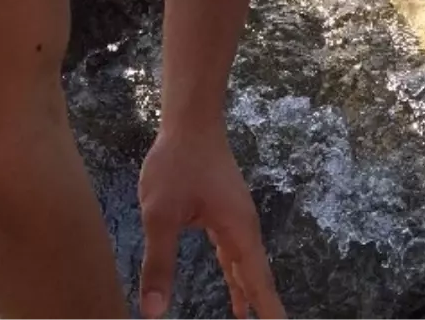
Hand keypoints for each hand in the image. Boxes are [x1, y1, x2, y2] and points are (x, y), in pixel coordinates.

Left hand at [138, 125, 284, 318]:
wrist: (190, 124)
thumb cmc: (178, 165)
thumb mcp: (160, 215)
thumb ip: (159, 264)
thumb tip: (154, 312)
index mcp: (238, 231)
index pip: (258, 281)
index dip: (270, 311)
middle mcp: (244, 228)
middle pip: (258, 276)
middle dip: (265, 306)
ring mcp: (235, 219)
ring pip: (246, 265)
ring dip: (250, 292)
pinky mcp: (223, 212)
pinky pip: (234, 253)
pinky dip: (237, 275)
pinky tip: (234, 287)